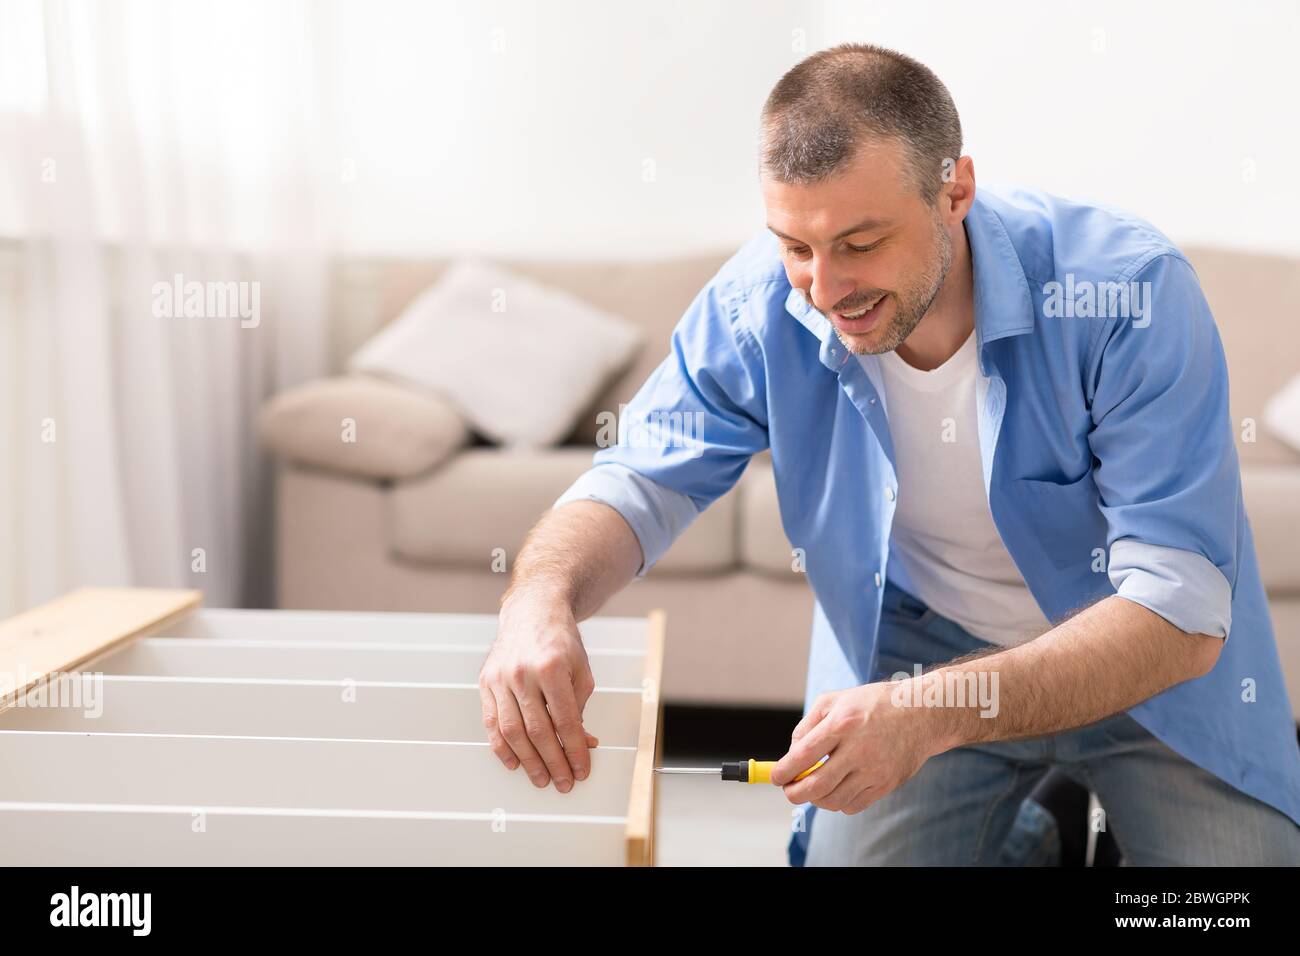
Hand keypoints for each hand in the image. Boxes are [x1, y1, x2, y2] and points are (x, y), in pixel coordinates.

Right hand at [478, 592, 598, 791]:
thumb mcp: (581, 669)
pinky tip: (514, 763)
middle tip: (563, 782)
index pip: (565, 720)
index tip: (581, 770)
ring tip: (541, 779)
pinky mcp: (485, 682)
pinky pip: (491, 722)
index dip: (574, 750)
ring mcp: (500, 678)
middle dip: (553, 762)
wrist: (532, 612)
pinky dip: (501, 747)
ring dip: (528, 761)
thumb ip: (580, 707)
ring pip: (512, 731)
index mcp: (552, 667)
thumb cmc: (560, 641)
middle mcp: (522, 673)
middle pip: (538, 730)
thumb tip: (582, 743)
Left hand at [770, 680, 942, 813]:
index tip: (775, 777)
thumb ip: (808, 724)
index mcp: (843, 724)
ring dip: (816, 799)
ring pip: (833, 800)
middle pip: (816, 786)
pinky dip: (838, 803)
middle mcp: (859, 749)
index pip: (803, 756)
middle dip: (794, 793)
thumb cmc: (872, 704)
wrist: (922, 714)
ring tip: (812, 787)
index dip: (783, 771)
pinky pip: (853, 806)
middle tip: (788, 790)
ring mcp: (875, 770)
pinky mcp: (886, 785)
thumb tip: (791, 753)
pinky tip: (836, 789)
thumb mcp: (836, 700)